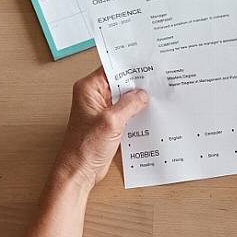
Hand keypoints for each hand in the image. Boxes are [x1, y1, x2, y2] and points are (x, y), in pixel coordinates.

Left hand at [53, 67, 148, 190]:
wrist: (80, 170)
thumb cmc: (84, 148)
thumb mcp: (111, 121)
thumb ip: (128, 104)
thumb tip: (142, 94)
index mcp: (88, 89)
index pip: (112, 69)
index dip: (130, 67)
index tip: (148, 66)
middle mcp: (94, 97)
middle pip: (120, 83)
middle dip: (137, 85)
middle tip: (156, 83)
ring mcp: (102, 110)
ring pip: (125, 98)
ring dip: (138, 101)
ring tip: (155, 99)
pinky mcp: (109, 122)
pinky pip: (126, 112)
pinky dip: (136, 113)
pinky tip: (147, 114)